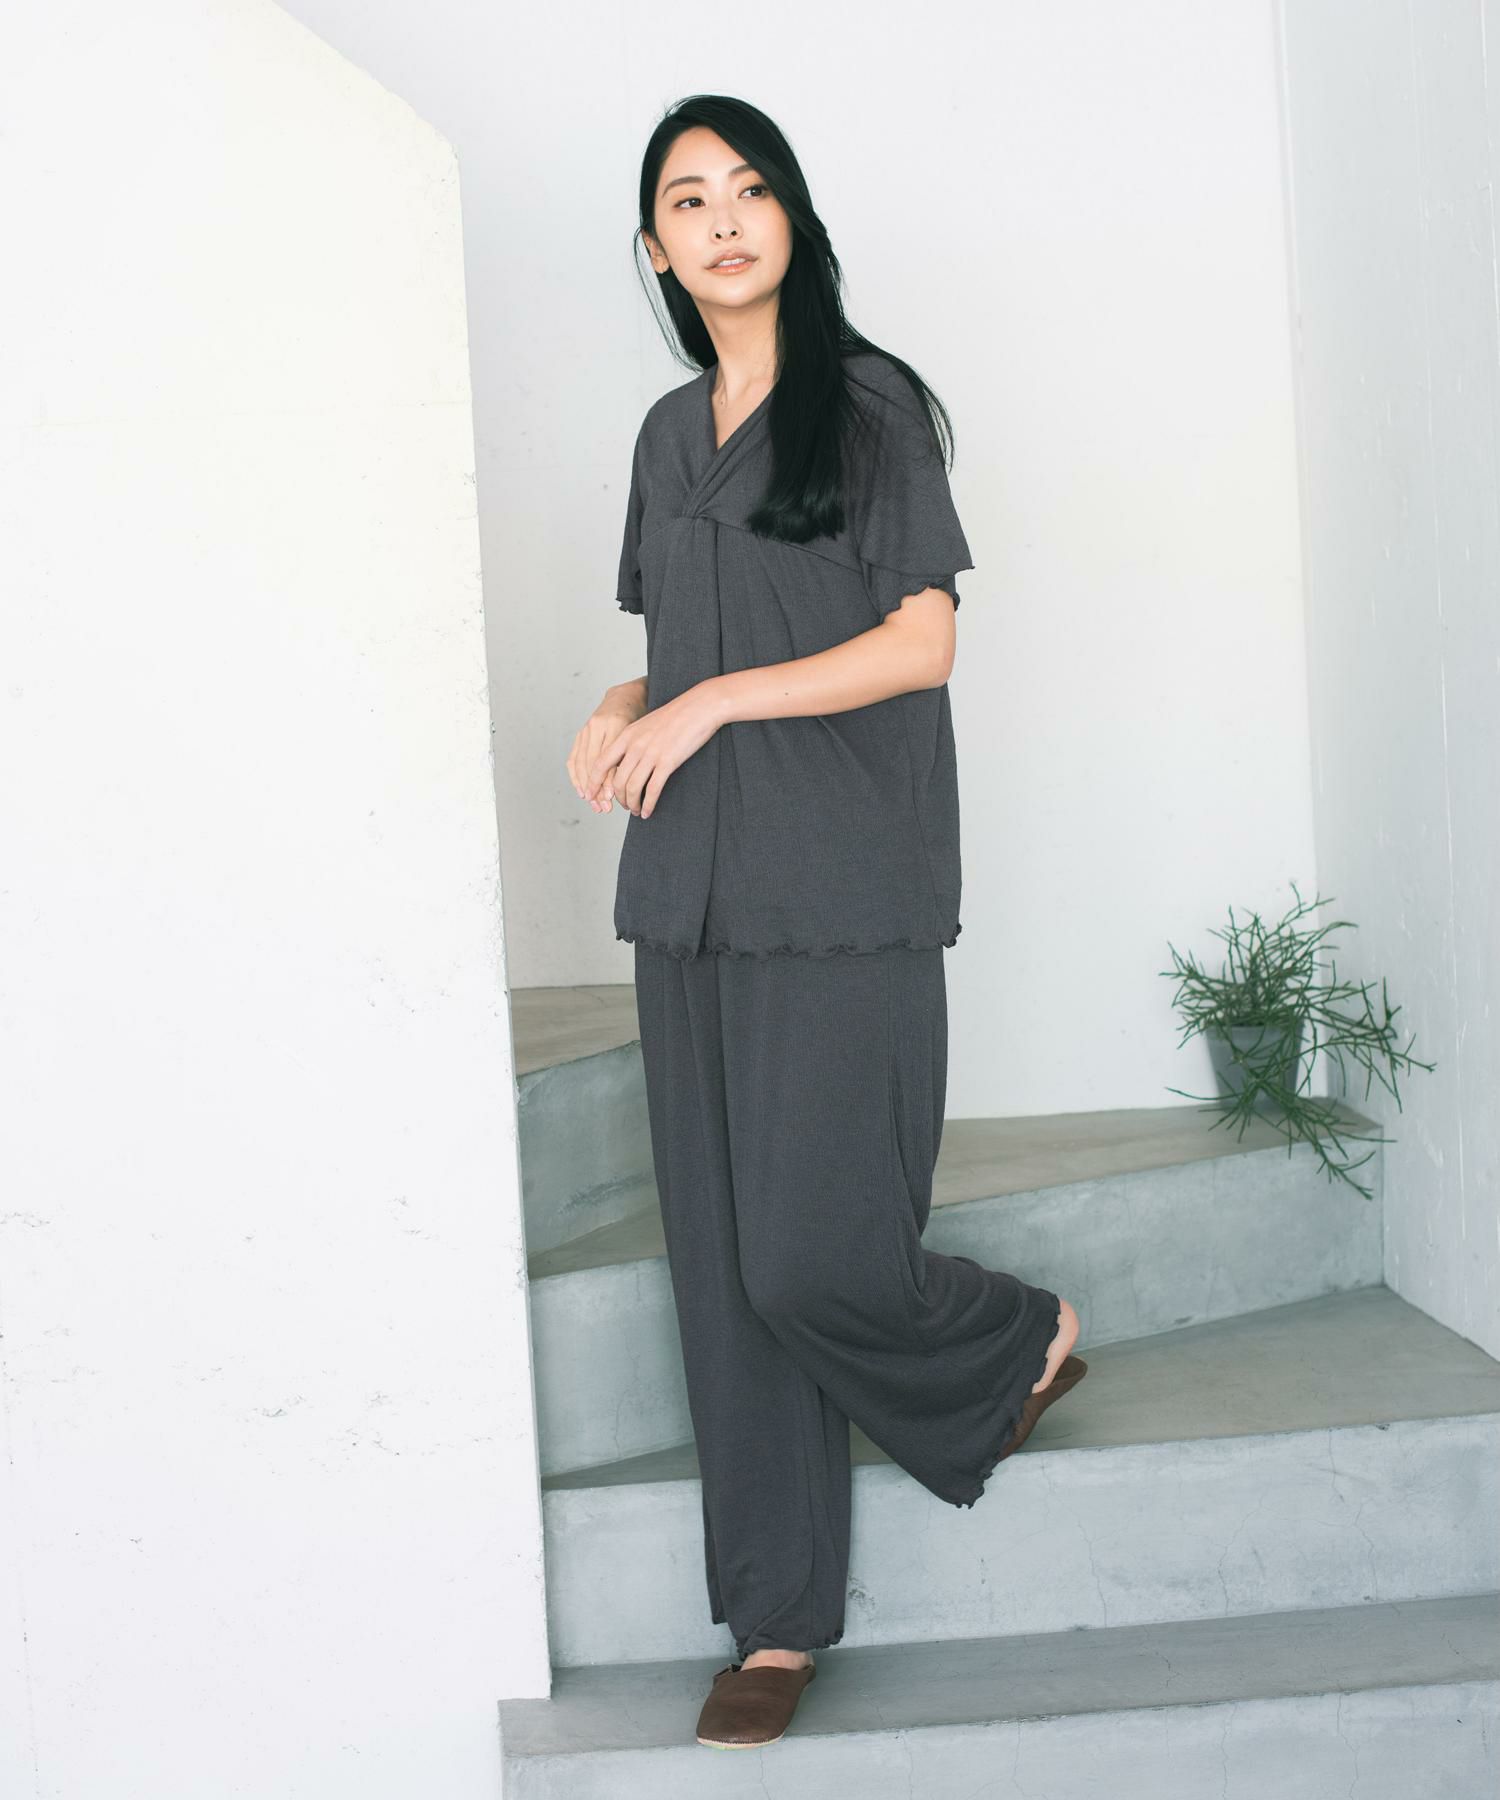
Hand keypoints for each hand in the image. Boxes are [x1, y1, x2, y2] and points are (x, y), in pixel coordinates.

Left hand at [582, 681, 723, 819]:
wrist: (698, 707)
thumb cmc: (675, 716)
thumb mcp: (645, 724)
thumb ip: (633, 741)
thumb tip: (625, 762)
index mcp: (627, 735)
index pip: (601, 763)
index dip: (594, 782)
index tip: (590, 794)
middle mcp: (635, 746)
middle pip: (617, 780)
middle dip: (618, 798)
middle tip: (624, 805)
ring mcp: (651, 754)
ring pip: (633, 788)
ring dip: (632, 804)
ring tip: (636, 811)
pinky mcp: (667, 762)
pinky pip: (652, 790)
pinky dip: (648, 804)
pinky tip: (648, 811)